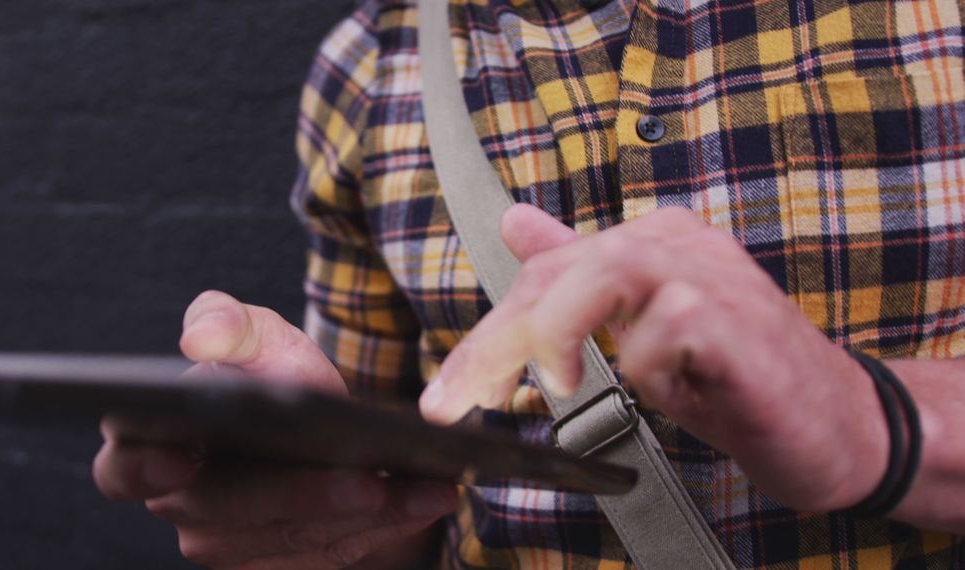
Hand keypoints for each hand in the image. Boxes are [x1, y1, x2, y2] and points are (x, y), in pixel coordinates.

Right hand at [93, 290, 456, 568]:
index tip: (183, 456)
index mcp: (150, 446)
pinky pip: (325, 556)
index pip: (123, 468)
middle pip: (230, 510)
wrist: (320, 427)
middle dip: (301, 494)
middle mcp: (180, 505)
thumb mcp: (256, 339)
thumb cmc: (272, 378)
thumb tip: (198, 334)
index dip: (144, 467)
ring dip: (359, 516)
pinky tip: (421, 503)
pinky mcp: (275, 565)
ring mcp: (225, 546)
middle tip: (365, 477)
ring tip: (418, 489)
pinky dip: (380, 529)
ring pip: (289, 538)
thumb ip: (225, 323)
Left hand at [419, 205, 888, 512]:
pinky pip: (668, 328)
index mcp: (651, 241)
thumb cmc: (732, 380)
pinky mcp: (739, 323)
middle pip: (562, 269)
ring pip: (609, 270)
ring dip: (559, 334)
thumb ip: (579, 276)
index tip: (450, 391)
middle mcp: (679, 245)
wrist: (837, 424)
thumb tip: (514, 224)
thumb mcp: (639, 328)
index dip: (490, 331)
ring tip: (549, 386)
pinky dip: (644, 368)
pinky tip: (659, 393)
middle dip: (499, 339)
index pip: (546, 270)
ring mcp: (714, 277)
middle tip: (461, 400)